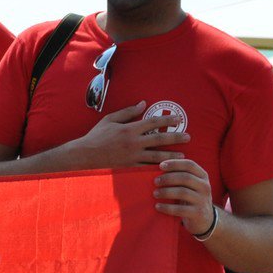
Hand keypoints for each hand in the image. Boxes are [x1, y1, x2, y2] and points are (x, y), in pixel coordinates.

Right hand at [74, 101, 190, 168]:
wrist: (85, 155)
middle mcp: (134, 142)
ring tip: (182, 156)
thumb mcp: (110, 119)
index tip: (178, 120)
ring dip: (171, 155)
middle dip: (175, 138)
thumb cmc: (97, 136)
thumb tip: (143, 104)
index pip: (153, 122)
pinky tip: (167, 168)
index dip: (167, 120)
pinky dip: (157, 168)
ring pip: (156, 156)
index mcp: (130, 129)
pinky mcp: (130, 167)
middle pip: (159, 139)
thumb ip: (128, 112)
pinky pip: (146, 167)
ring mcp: (132, 156)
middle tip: (188, 137)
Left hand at [154, 157, 215, 233]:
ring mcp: (202, 200)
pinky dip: (167, 207)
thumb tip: (158, 167)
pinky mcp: (197, 213)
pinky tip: (158, 206)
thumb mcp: (190, 184)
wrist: (204, 219)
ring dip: (166, 192)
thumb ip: (180, 175)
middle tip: (155, 181)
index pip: (190, 165)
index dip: (175, 164)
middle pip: (185, 178)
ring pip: (183, 192)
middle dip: (168, 178)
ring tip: (155, 193)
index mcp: (202, 176)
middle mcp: (205, 186)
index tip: (160, 165)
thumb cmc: (191, 197)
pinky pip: (180, 209)